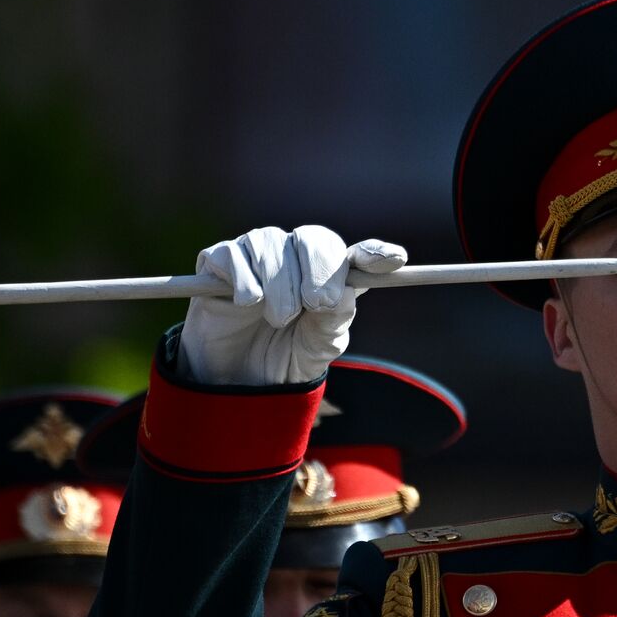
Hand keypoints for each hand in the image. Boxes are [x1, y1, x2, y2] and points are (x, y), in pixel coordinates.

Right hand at [178, 226, 406, 384]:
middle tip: (316, 304)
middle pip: (313, 238)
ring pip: (270, 245)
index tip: (395, 260)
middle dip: (318, 271)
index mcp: (330, 276)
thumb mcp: (320, 346)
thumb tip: (340, 293)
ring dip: (279, 287)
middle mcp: (296, 257)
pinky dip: (244, 281)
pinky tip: (247, 303)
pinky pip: (233, 254)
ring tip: (277, 319)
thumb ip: (335, 320)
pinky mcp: (220, 261)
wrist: (241, 378)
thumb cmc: (289, 355)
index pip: (357, 255)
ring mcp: (258, 254)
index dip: (376, 252)